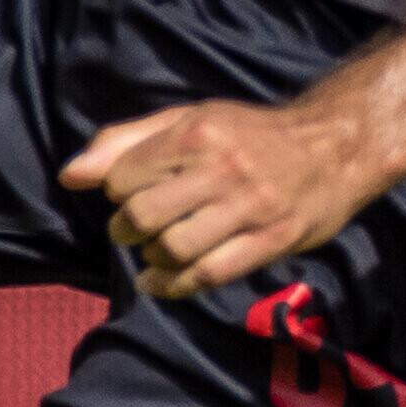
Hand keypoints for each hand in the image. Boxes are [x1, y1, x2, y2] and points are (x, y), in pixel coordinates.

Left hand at [59, 97, 389, 303]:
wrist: (335, 147)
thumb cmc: (248, 134)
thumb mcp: (187, 119)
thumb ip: (125, 142)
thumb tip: (70, 175)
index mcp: (196, 133)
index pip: (123, 178)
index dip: (116, 192)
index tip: (130, 194)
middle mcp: (222, 168)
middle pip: (143, 217)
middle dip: (125, 230)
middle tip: (132, 230)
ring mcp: (250, 207)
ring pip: (174, 249)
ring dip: (151, 259)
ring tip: (153, 253)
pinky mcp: (273, 240)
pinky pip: (210, 274)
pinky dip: (175, 286)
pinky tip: (160, 283)